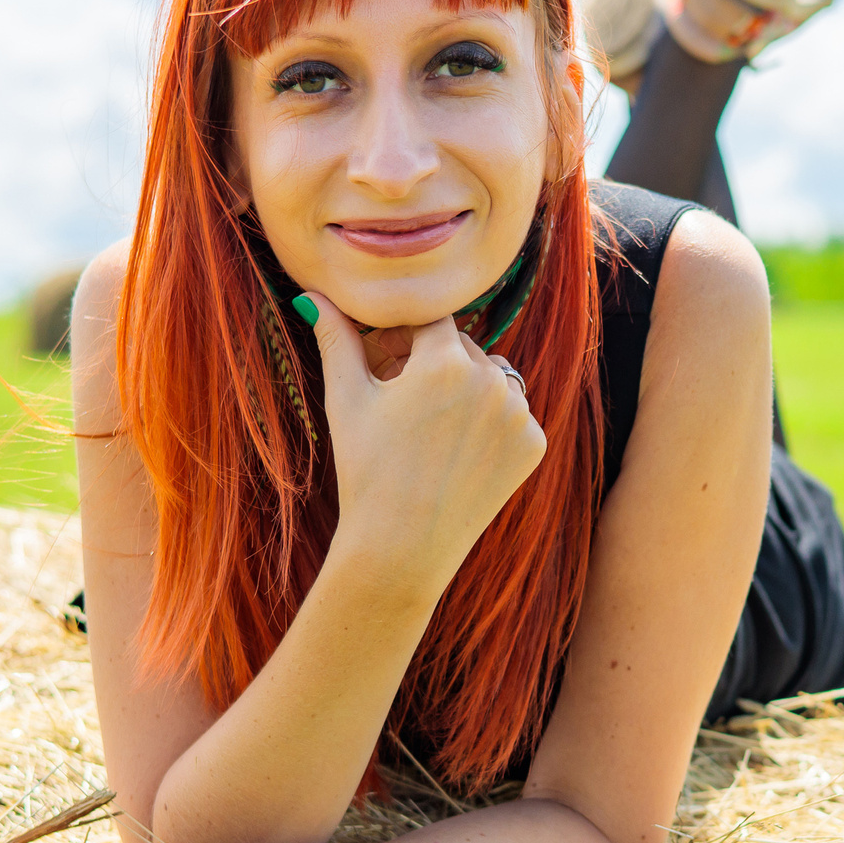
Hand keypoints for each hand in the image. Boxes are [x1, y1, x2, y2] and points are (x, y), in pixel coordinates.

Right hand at [307, 296, 544, 591]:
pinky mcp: (532, 444)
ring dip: (464, 388)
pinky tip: (456, 448)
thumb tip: (311, 294)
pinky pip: (511, 414)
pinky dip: (488, 422)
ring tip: (428, 424)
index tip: (381, 359)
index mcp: (445, 361)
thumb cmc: (366, 471)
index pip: (428, 320)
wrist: (402, 547)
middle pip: (461, 348)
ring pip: (490, 378)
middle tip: (397, 394)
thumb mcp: (347, 399)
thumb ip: (337, 339)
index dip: (401, 336)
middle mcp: (491, 381)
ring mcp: (518, 414)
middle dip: (430, 362)